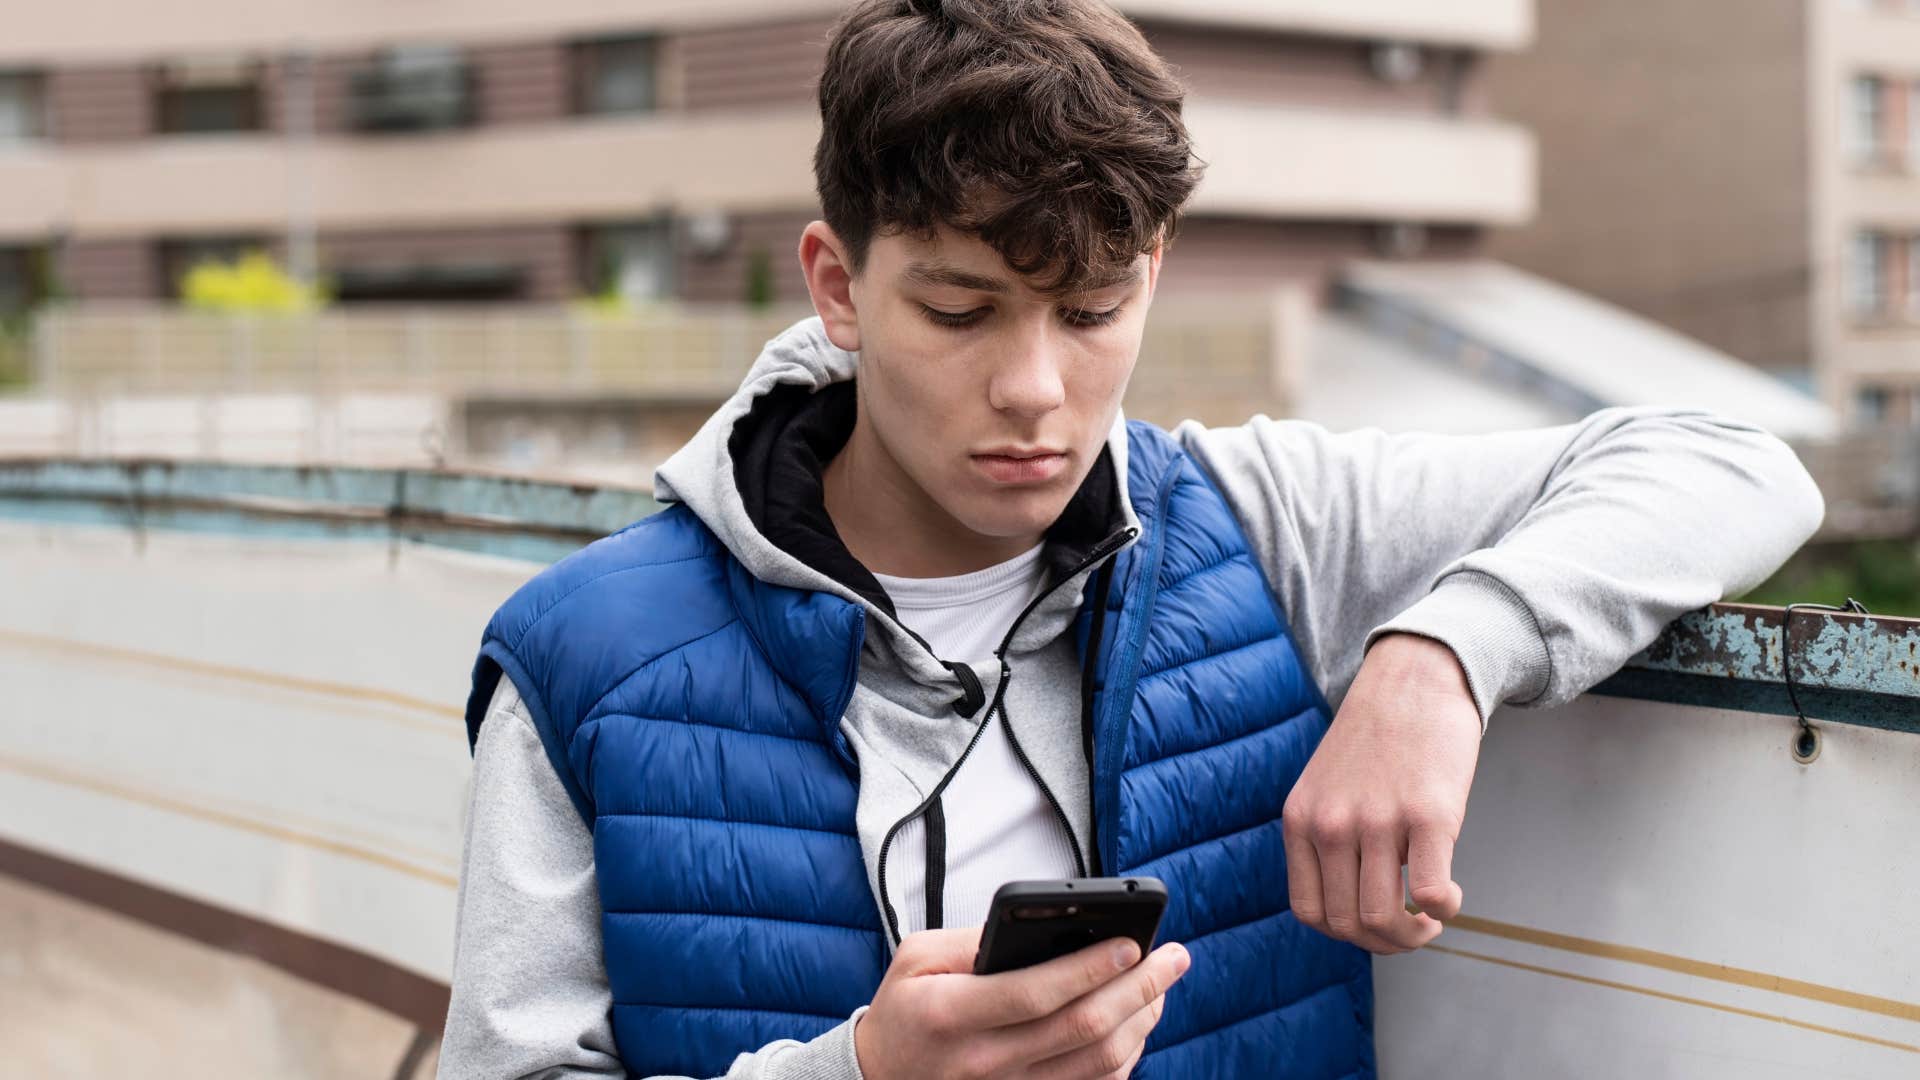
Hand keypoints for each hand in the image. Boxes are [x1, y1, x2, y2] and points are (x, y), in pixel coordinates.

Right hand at [853, 928, 1189, 1079]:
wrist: (880, 1079)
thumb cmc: (905, 1008)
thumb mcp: (917, 958)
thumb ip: (974, 940)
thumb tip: (1044, 924)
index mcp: (950, 1014)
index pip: (1035, 993)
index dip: (1089, 968)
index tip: (1132, 942)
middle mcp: (983, 1064)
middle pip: (1081, 1030)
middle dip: (1138, 989)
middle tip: (1174, 958)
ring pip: (1097, 1064)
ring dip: (1141, 1022)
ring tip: (1161, 985)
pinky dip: (1125, 1057)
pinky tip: (1138, 1024)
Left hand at [1282, 632, 1480, 953]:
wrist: (1413, 678)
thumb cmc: (1377, 738)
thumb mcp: (1326, 786)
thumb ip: (1327, 837)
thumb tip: (1352, 903)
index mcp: (1300, 820)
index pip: (1310, 912)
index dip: (1345, 934)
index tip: (1374, 925)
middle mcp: (1332, 825)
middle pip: (1347, 925)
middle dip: (1384, 943)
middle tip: (1413, 930)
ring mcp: (1378, 820)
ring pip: (1384, 918)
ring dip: (1414, 937)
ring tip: (1431, 918)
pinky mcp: (1429, 814)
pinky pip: (1429, 892)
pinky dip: (1444, 910)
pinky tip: (1450, 897)